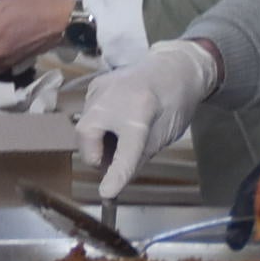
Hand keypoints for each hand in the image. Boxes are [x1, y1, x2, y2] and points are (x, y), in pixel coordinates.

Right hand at [73, 39, 219, 201]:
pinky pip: (88, 114)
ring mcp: (99, 89)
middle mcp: (113, 99)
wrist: (173, 66)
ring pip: (85, 128)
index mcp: (139, 114)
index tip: (106, 194)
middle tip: (116, 159)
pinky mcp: (94, 86)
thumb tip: (115, 178)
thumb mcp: (165, 135)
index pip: (124, 152)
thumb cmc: (174, 102)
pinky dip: (98, 126)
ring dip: (97, 141)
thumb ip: (138, 156)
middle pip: (88, 137)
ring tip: (120, 136)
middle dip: (97, 155)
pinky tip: (116, 119)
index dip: (116, 175)